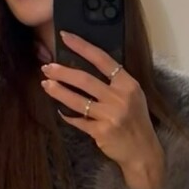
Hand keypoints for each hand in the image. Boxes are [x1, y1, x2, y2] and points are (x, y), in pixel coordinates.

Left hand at [42, 33, 165, 188]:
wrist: (143, 152)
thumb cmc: (135, 122)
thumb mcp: (133, 98)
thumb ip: (115, 84)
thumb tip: (85, 70)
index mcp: (129, 85)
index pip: (102, 59)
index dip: (82, 46)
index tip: (64, 36)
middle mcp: (120, 98)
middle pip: (85, 79)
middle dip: (62, 72)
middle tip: (47, 68)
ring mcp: (110, 115)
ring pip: (77, 100)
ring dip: (58, 91)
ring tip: (45, 85)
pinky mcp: (101, 132)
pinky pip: (78, 120)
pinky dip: (67, 115)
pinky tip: (60, 110)